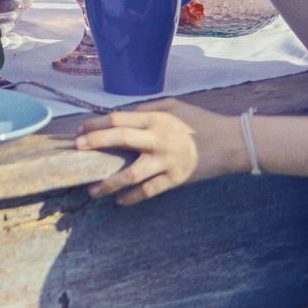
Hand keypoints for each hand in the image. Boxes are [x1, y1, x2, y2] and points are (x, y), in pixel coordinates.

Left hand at [74, 99, 240, 204]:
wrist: (231, 143)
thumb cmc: (200, 122)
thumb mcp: (173, 106)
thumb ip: (146, 109)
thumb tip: (120, 116)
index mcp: (156, 118)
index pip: (119, 119)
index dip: (97, 124)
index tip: (80, 130)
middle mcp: (159, 139)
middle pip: (120, 139)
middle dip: (95, 143)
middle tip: (76, 149)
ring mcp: (167, 161)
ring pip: (131, 173)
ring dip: (109, 182)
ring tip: (92, 190)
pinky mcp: (175, 179)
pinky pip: (148, 191)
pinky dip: (132, 197)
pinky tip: (119, 201)